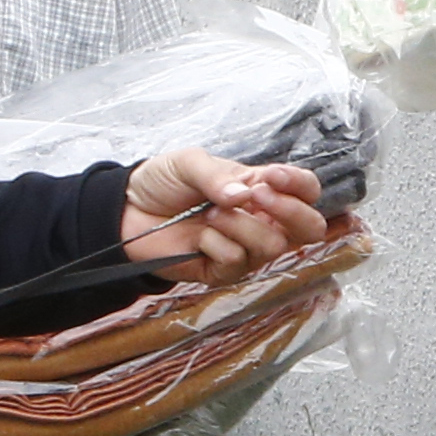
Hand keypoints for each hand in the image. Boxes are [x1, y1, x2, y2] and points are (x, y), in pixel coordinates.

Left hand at [124, 148, 332, 283]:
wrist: (126, 212)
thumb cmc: (163, 184)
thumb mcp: (188, 163)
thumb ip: (217, 175)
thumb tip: (244, 196)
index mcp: (263, 189)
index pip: (306, 190)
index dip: (299, 185)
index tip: (271, 177)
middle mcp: (263, 220)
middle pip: (310, 227)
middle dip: (291, 211)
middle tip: (256, 196)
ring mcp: (246, 248)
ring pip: (273, 245)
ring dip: (240, 225)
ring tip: (210, 214)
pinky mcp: (225, 272)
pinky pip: (237, 261)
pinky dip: (215, 244)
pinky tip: (198, 238)